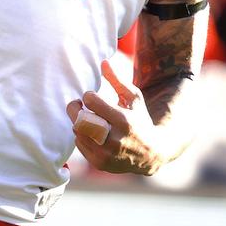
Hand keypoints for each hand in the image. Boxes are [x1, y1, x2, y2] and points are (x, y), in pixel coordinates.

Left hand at [66, 60, 164, 175]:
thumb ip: (117, 80)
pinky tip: (90, 132)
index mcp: (124, 120)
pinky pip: (79, 145)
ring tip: (86, 118)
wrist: (150, 153)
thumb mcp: (134, 98)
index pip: (92, 101)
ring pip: (78, 132)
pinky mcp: (100, 164)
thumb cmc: (140, 120)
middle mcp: (115, 139)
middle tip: (76, 105)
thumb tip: (103, 62)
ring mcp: (106, 154)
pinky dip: (81, 136)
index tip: (91, 96)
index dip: (88, 96)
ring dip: (78, 122)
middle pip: (80, 120)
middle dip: (75, 108)